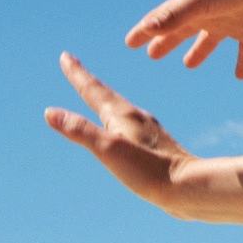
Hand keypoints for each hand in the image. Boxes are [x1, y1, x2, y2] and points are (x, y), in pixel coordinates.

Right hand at [44, 54, 203, 209]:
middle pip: (107, 95)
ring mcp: (150, 132)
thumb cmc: (149, 170)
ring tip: (97, 95)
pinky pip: (132, 126)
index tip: (65, 56)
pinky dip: (119, 119)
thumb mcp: (109, 150)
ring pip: (121, 109)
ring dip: (105, 99)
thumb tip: (50, 112)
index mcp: (124, 115)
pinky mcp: (158, 147)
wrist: (192, 187)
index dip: (77, 73)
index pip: (94, 90)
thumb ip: (80, 131)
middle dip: (88, 82)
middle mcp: (138, 118)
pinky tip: (127, 128)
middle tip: (73, 67)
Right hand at [125, 0, 242, 78]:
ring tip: (188, 64)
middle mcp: (210, 15)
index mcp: (194, 6)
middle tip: (152, 54)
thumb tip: (147, 29)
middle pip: (183, 31)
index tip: (130, 42)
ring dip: (199, 52)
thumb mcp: (200, 2)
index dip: (146, 31)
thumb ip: (174, 16)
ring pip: (210, 42)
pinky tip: (241, 77)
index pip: (164, 20)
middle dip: (167, 42)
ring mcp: (232, 24)